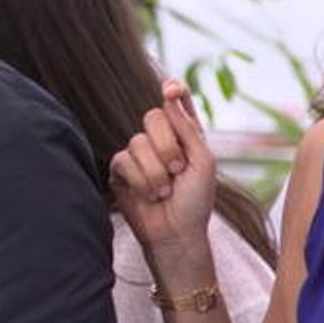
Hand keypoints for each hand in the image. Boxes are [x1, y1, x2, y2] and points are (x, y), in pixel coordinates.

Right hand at [110, 79, 215, 255]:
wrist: (176, 233)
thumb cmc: (195, 201)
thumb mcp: (203, 162)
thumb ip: (187, 128)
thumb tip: (169, 95)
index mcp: (185, 135)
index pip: (176, 103)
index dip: (173, 91)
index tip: (171, 89)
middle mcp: (160, 140)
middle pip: (153, 116)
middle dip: (168, 145)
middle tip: (178, 170)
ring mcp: (138, 154)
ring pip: (138, 141)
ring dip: (156, 171)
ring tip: (164, 191)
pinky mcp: (120, 170)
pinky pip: (124, 160)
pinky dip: (141, 180)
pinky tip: (149, 195)